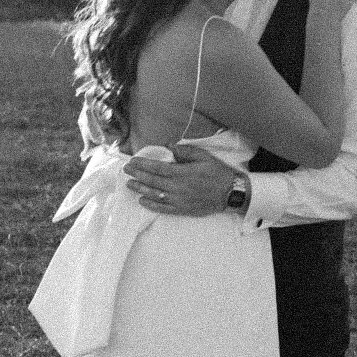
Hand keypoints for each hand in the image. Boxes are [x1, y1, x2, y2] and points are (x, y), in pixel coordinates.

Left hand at [123, 144, 237, 215]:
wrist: (230, 193)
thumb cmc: (217, 172)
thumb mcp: (204, 156)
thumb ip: (185, 151)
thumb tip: (168, 146)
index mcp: (183, 172)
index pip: (158, 168)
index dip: (143, 165)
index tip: (133, 161)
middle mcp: (178, 187)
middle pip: (153, 181)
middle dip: (137, 174)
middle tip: (126, 170)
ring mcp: (179, 200)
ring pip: (155, 195)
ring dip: (140, 189)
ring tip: (129, 184)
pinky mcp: (182, 209)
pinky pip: (163, 208)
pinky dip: (151, 205)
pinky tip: (142, 201)